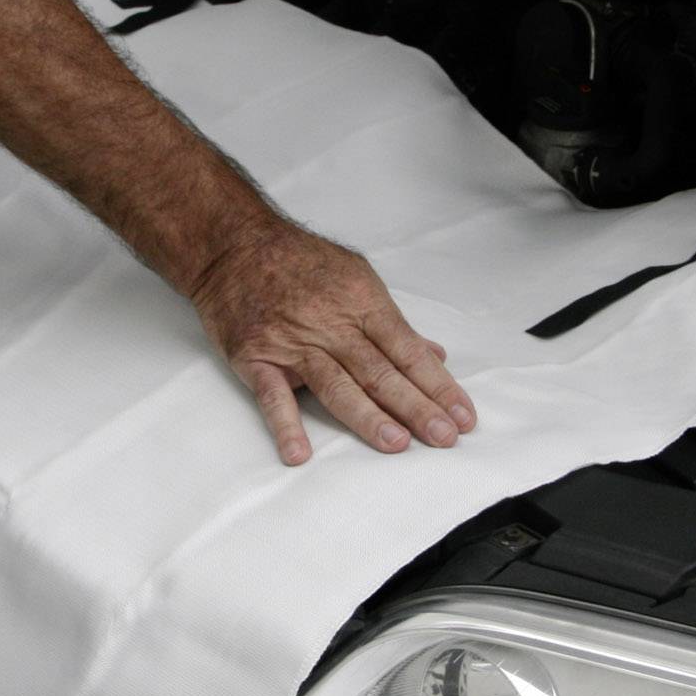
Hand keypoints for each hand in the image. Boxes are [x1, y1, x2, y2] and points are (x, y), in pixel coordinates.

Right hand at [187, 221, 477, 464]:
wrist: (233, 244)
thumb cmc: (297, 260)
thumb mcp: (355, 276)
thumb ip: (393, 321)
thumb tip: (434, 355)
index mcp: (361, 304)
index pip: (408, 351)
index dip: (438, 385)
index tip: (462, 415)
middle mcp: (331, 325)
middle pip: (381, 371)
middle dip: (417, 406)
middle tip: (445, 436)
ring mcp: (293, 343)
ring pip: (337, 384)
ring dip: (368, 415)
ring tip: (397, 443)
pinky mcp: (256, 357)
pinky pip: (272, 396)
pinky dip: (285, 424)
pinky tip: (299, 452)